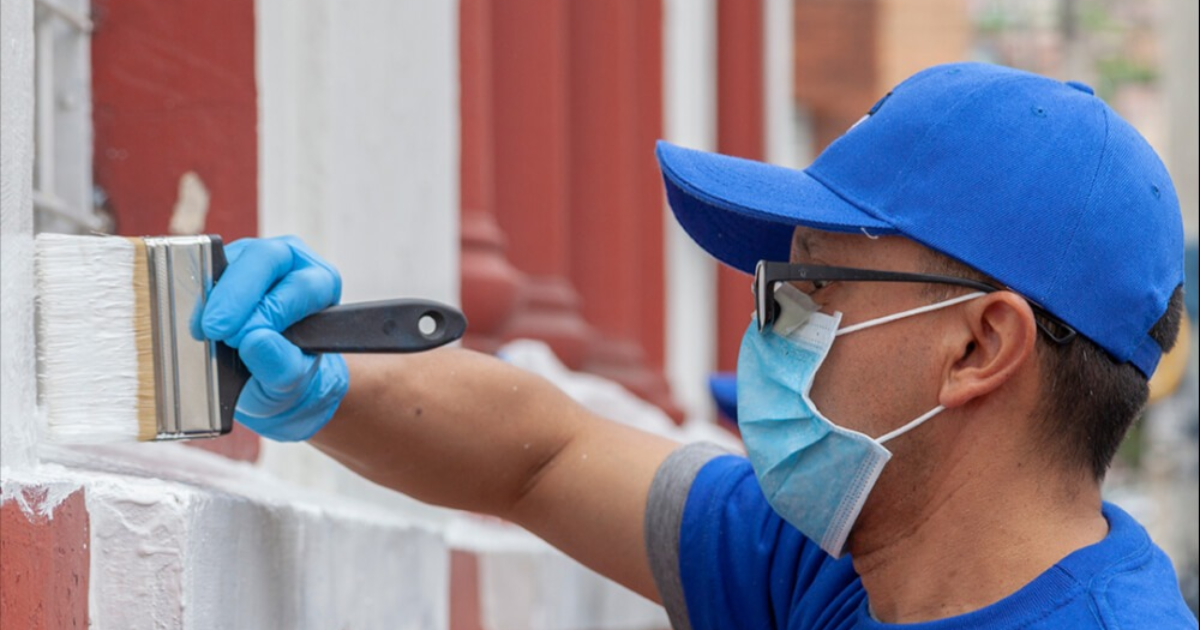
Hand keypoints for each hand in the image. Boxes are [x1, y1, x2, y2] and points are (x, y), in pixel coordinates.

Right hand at [200, 236, 348, 440]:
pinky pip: (209, 268)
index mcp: (322, 285)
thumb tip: (256, 340)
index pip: (300, 286)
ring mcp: (258, 260)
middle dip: (236, 293)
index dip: (269, 311)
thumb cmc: (288, 372)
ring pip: (235, 259)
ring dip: (216, 295)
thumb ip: (281, 366)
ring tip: (205, 330)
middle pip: (266, 258)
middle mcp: (294, 264)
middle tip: (214, 328)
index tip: (240, 339)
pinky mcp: (227, 265)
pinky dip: (202, 297)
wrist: (268, 377)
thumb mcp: (291, 382)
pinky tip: (199, 324)